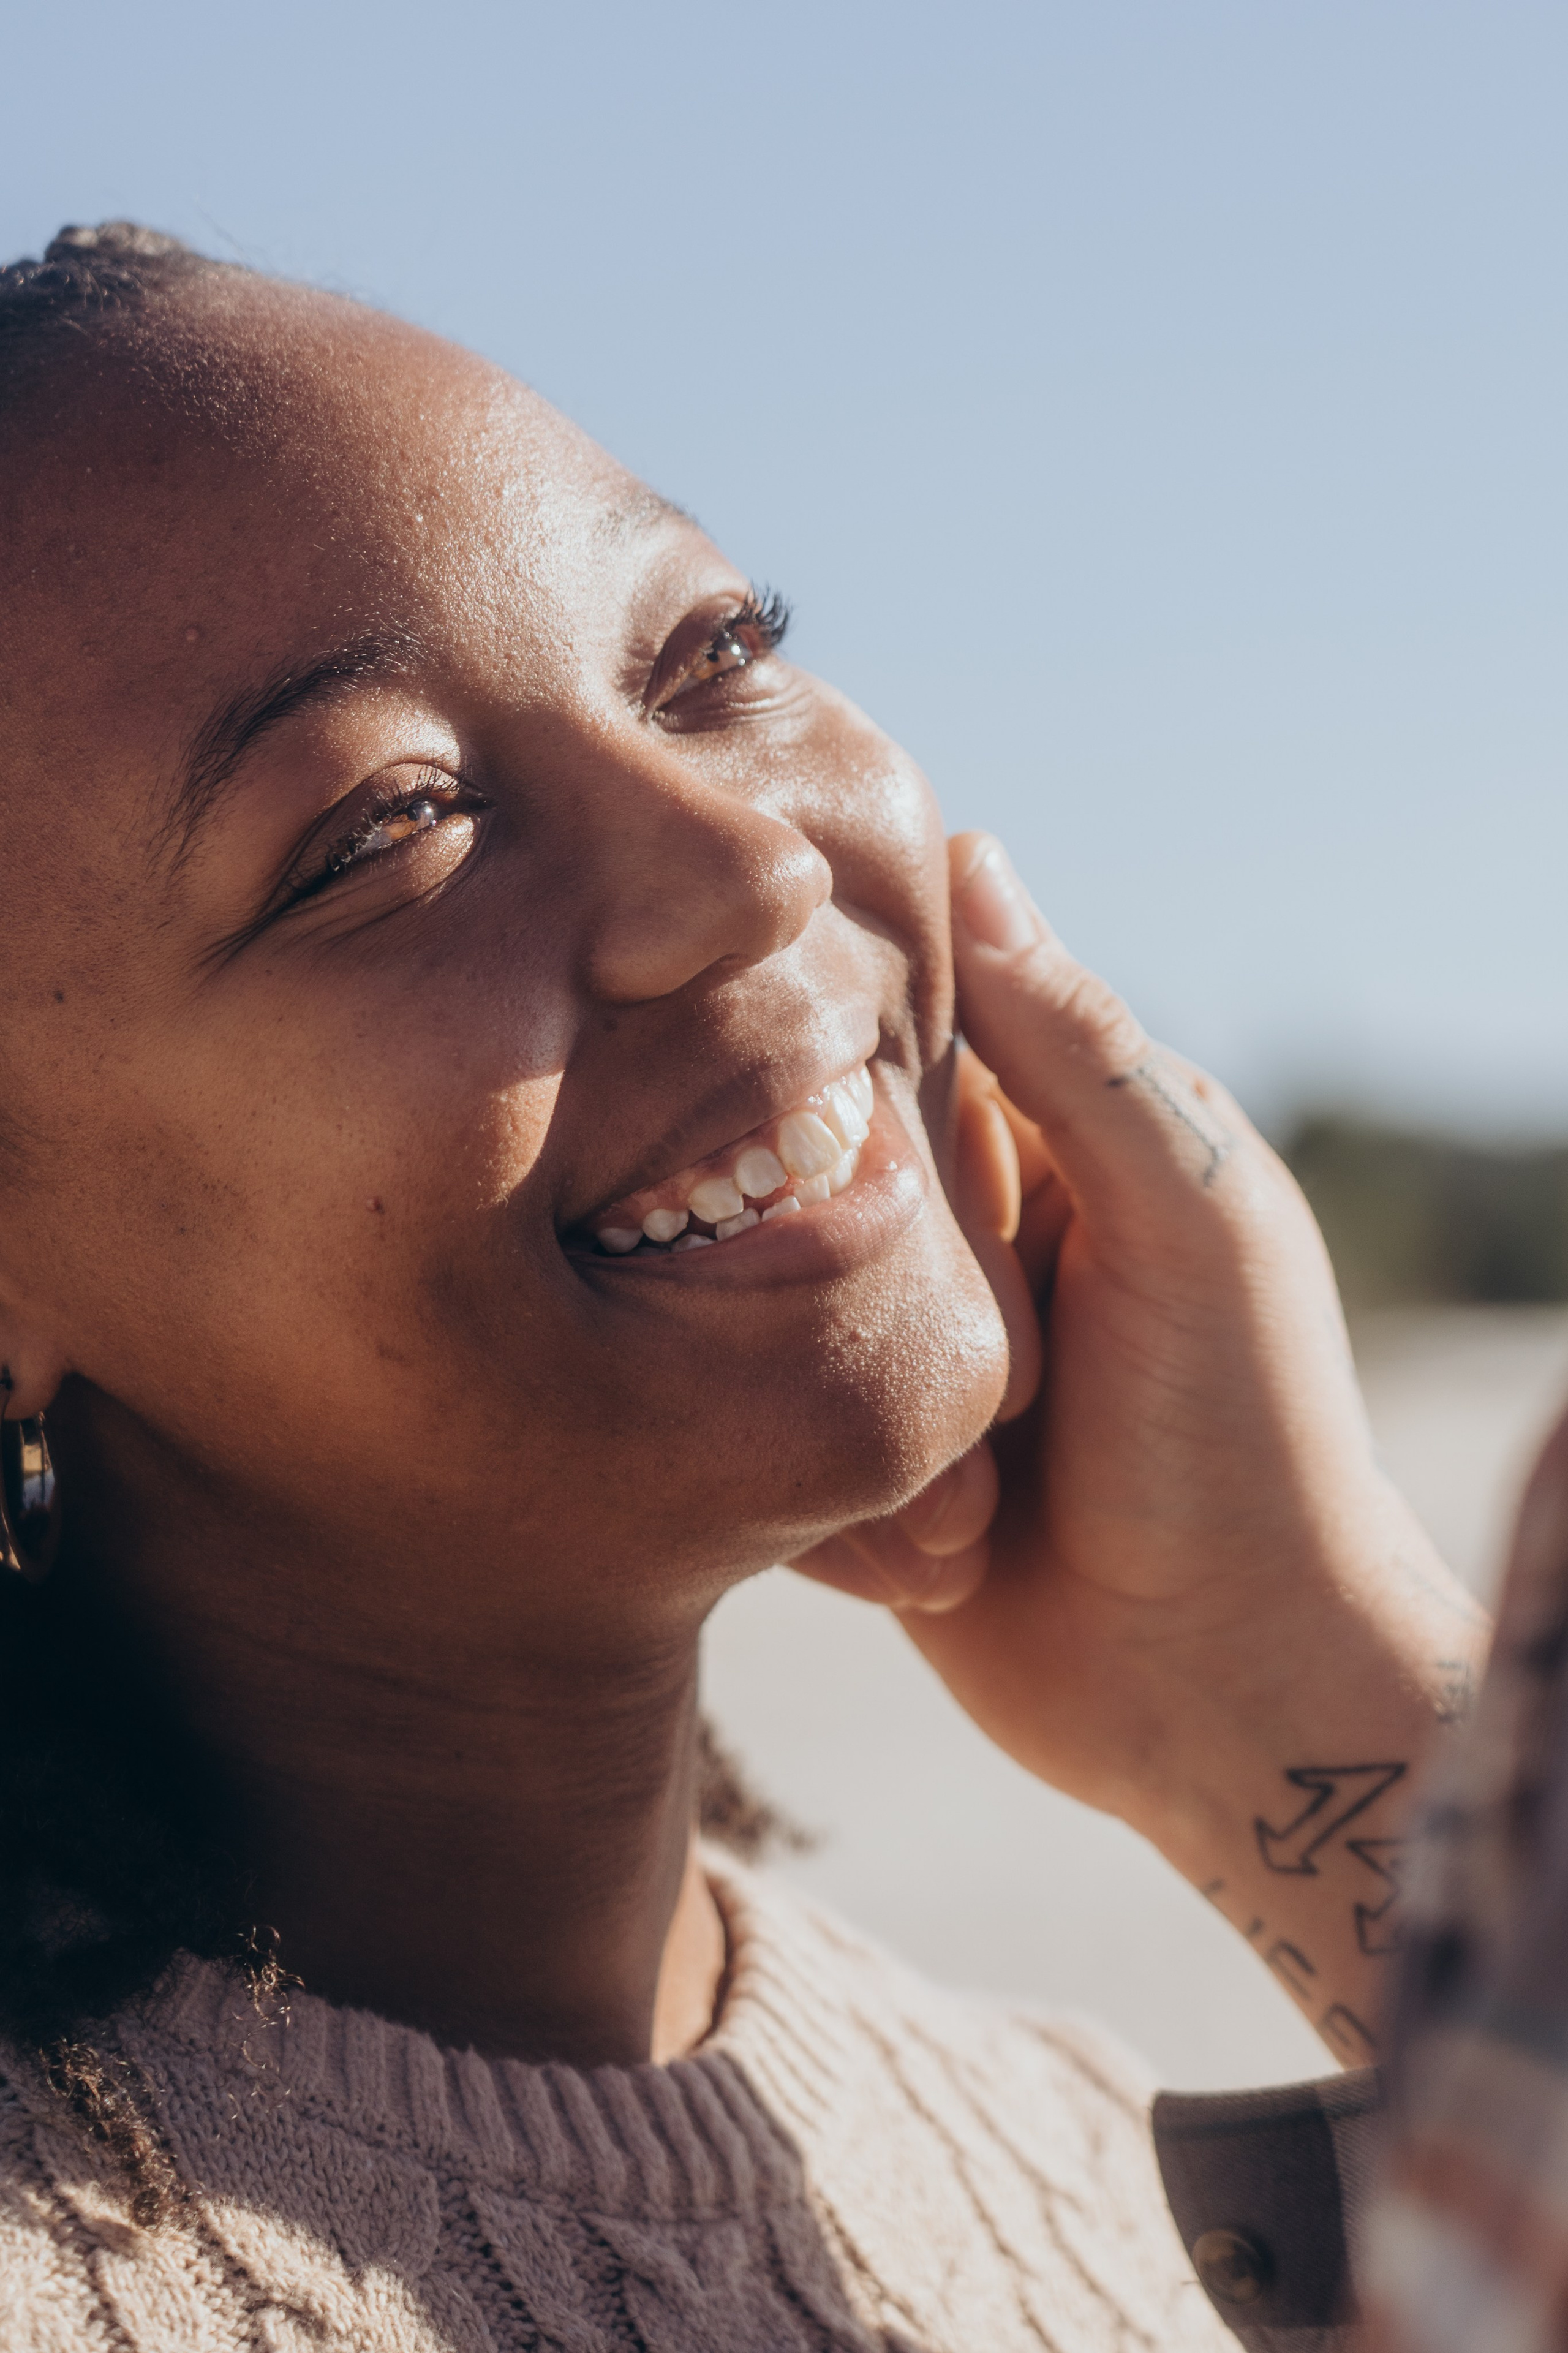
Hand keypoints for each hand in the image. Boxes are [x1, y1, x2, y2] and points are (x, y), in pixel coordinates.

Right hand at [792, 832, 1486, 2057]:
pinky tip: (922, 1535)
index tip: (767, 1057)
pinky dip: (809, 1476)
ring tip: (972, 1461)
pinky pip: (760, 1422)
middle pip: (813, 1161)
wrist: (1228, 1698)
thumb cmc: (1242, 1441)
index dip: (836, 1038)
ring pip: (762, 1295)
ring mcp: (910, 1343)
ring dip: (818, 1378)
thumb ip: (1078, 1052)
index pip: (907, 1027)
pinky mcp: (856, 1456)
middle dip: (834, 1245)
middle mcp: (979, 1225)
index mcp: (1066, 1136)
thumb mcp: (1183, 1218)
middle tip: (936, 1336)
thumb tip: (971, 853)